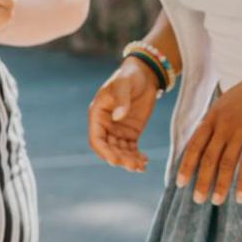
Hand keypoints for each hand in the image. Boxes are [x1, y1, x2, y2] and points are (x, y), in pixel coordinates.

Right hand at [88, 57, 159, 171]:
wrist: (144, 74)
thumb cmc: (129, 76)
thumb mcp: (123, 84)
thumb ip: (121, 100)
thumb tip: (118, 116)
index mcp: (97, 115)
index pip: (96, 139)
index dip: (104, 152)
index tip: (116, 161)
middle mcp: (105, 126)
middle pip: (109, 149)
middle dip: (120, 159)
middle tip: (134, 167)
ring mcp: (118, 130)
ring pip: (120, 151)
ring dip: (129, 160)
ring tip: (141, 167)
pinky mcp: (131, 132)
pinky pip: (131, 148)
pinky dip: (137, 156)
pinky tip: (145, 161)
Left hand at [175, 59, 241, 204]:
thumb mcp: (228, 102)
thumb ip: (216, 120)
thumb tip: (205, 137)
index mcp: (212, 117)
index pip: (194, 145)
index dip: (186, 166)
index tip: (179, 183)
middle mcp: (223, 125)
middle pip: (208, 158)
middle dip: (201, 180)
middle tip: (197, 199)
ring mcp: (241, 130)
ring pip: (226, 163)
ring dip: (220, 185)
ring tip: (215, 201)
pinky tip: (241, 197)